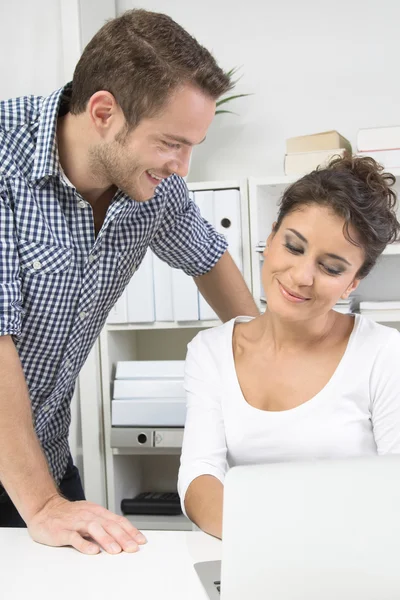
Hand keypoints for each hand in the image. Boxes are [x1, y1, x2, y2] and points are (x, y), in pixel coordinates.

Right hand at [27, 495, 145, 554]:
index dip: (130, 530)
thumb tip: (124, 536)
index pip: (117, 520)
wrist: (44, 508)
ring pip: (94, 529)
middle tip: (133, 548)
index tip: (140, 540)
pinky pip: (74, 537)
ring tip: (116, 550)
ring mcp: (75, 522)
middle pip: (108, 525)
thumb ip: (104, 525)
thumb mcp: (89, 515)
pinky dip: (84, 544)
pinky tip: (92, 551)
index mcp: (97, 512)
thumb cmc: (69, 515)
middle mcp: (88, 515)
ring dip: (106, 539)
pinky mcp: (62, 531)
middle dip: (123, 537)